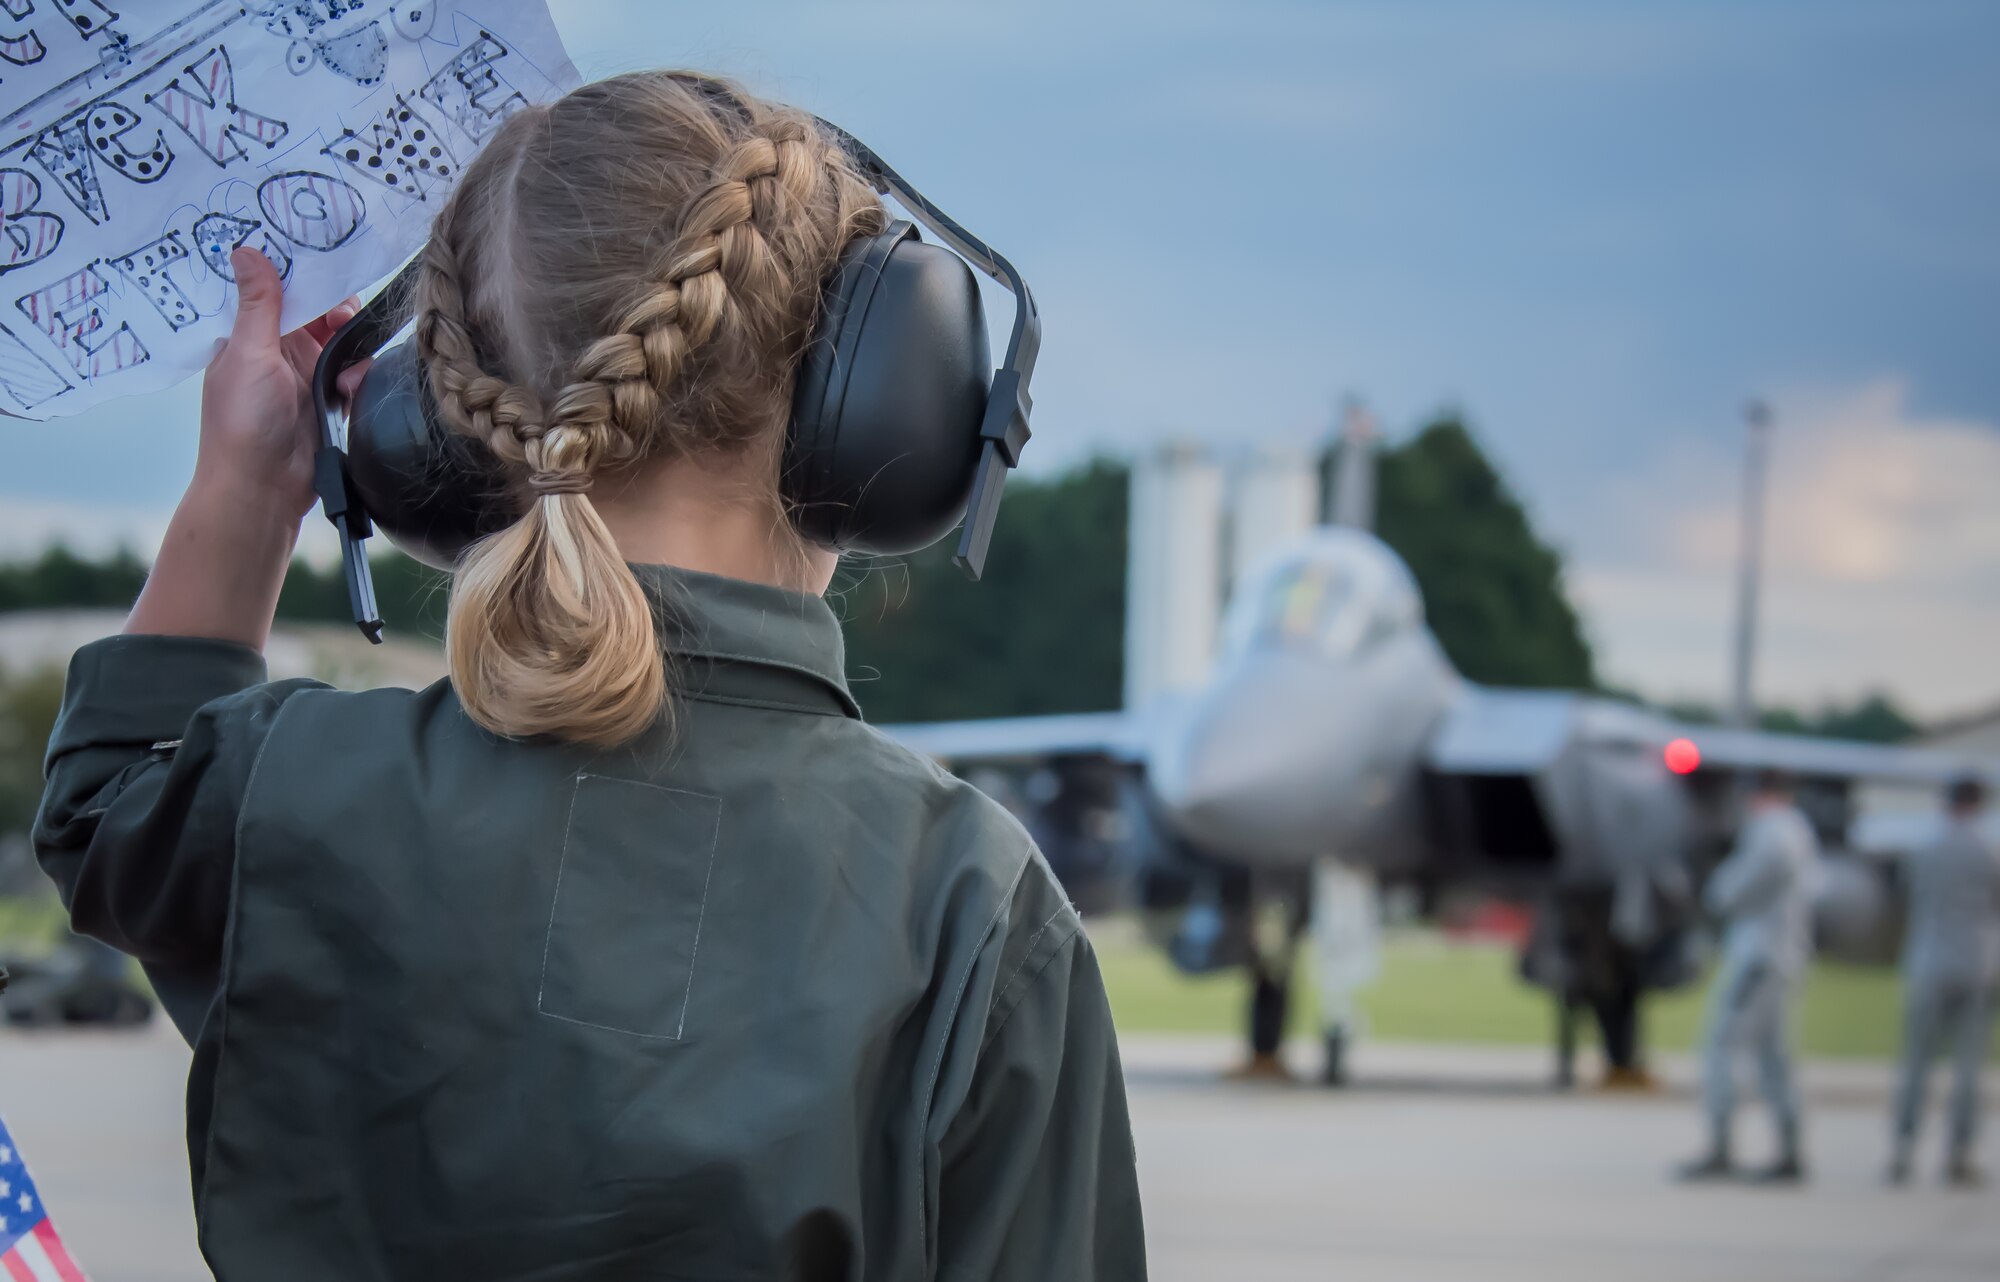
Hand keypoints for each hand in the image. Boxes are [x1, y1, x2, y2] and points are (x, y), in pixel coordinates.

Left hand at [196, 248, 365, 519]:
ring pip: (339, 341)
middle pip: (314, 311)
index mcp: (248, 334)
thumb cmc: (243, 421)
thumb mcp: (249, 354)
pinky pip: (352, 373)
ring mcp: (303, 375)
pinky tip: (352, 391)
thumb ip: (258, 303)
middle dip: (335, 310)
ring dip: (350, 347)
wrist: (263, 488)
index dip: (300, 273)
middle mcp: (275, 350)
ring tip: (349, 368)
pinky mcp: (327, 400)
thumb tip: (245, 250)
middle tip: (345, 318)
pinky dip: (358, 377)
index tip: (325, 258)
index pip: (277, 289)